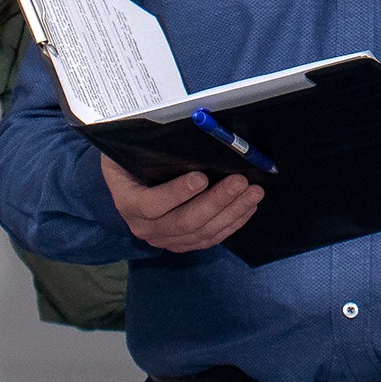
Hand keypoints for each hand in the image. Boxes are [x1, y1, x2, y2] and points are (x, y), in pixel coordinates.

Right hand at [101, 156, 261, 252]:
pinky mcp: (182, 244)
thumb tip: (188, 137)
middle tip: (240, 182)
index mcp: (128, 202)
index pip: (151, 204)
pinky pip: (210, 238)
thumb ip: (149, 150)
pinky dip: (232, 222)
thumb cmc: (129, 161)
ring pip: (202, 232)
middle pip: (184, 222)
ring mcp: (164, 239)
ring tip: (253, 192)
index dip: (176, 193)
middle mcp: (144, 227)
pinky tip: (248, 207)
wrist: (127, 183)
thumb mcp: (128, 151)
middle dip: (216, 201)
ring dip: (231, 212)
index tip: (201, 178)